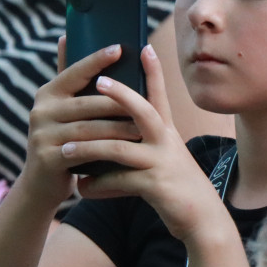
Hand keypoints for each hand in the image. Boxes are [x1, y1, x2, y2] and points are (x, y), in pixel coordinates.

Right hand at [15, 38, 140, 208]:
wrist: (41, 184)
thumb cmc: (64, 140)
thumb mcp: (63, 109)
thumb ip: (70, 79)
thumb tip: (67, 36)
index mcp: (47, 94)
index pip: (75, 72)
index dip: (97, 59)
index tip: (121, 48)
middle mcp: (40, 110)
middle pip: (88, 103)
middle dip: (120, 104)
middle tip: (148, 103)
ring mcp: (42, 134)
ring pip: (89, 128)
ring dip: (119, 129)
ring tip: (144, 129)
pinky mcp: (48, 158)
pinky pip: (84, 152)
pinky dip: (107, 151)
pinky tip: (126, 152)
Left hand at [60, 43, 227, 244]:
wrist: (202, 218)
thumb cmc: (176, 186)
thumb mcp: (164, 158)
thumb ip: (141, 144)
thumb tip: (112, 132)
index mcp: (166, 132)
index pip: (159, 96)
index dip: (154, 71)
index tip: (145, 47)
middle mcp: (166, 142)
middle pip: (143, 110)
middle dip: (120, 94)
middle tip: (99, 81)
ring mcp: (161, 163)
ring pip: (120, 148)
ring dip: (89, 148)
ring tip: (64, 151)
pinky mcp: (156, 186)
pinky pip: (120, 182)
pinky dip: (98, 186)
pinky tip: (82, 189)